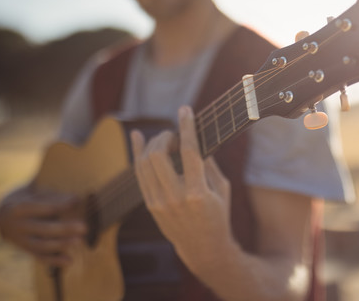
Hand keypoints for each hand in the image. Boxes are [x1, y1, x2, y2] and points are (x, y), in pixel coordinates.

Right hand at [0, 187, 86, 266]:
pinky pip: (41, 257)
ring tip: (79, 242)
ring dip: (62, 244)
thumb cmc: (29, 199)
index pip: (43, 208)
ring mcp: (22, 240)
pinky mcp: (27, 250)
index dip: (61, 205)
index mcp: (21, 208)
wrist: (5, 216)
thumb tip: (77, 200)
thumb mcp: (35, 193)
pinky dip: (55, 260)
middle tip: (84, 227)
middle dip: (65, 229)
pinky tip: (70, 261)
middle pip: (44, 229)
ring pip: (42, 245)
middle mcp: (20, 226)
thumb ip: (53, 196)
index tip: (77, 200)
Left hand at [130, 105, 232, 270]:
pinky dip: (137, 153)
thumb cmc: (218, 215)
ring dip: (153, 144)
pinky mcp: (150, 205)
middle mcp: (175, 197)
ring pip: (145, 163)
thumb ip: (209, 163)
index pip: (188, 151)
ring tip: (164, 140)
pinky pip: (138, 174)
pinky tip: (137, 138)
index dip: (186, 126)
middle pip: (159, 154)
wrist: (203, 248)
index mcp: (197, 192)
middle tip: (174, 134)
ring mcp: (159, 203)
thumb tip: (196, 138)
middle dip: (164, 136)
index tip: (185, 110)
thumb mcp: (221, 189)